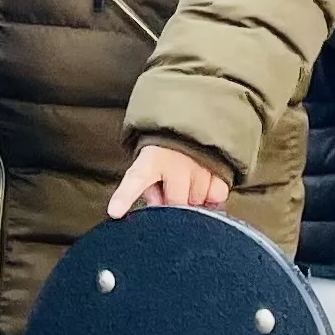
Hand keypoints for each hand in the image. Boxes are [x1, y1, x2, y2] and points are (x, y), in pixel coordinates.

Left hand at [108, 141, 230, 218]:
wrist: (194, 123)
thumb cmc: (164, 153)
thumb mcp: (149, 166)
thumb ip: (150, 188)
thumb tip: (160, 206)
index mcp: (151, 159)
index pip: (136, 178)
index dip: (125, 196)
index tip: (114, 211)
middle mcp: (177, 161)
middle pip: (175, 202)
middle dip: (173, 204)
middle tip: (171, 193)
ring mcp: (201, 164)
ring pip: (198, 201)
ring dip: (193, 201)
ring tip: (188, 185)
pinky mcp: (220, 167)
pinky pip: (217, 196)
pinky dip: (211, 198)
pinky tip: (205, 188)